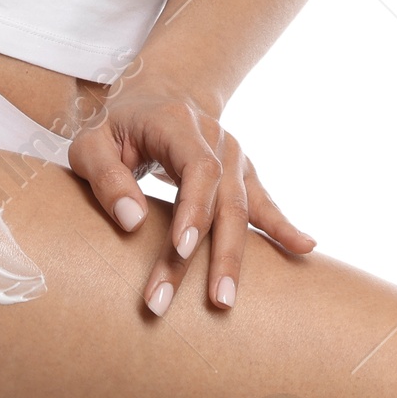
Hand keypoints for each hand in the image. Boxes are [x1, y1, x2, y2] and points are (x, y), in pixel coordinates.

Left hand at [66, 83, 315, 315]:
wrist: (156, 96)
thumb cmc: (116, 128)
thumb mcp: (92, 142)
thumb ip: (105, 177)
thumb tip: (133, 222)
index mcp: (178, 123)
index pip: (198, 168)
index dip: (194, 209)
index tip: (182, 249)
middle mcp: (215, 139)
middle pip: (224, 199)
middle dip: (217, 253)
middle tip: (209, 301)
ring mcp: (233, 157)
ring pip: (242, 210)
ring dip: (235, 258)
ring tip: (226, 301)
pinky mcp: (241, 175)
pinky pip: (265, 203)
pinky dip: (283, 227)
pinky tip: (304, 248)